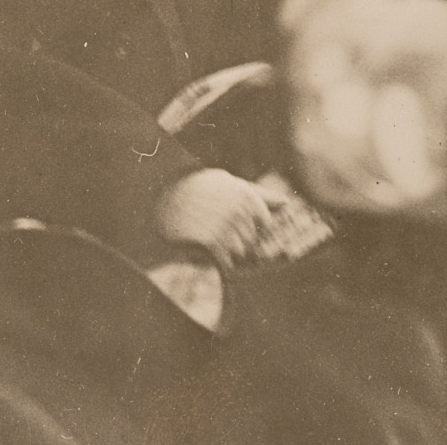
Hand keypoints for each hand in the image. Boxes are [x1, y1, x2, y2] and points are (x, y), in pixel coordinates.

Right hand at [154, 168, 290, 267]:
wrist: (159, 196)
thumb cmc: (197, 188)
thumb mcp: (227, 183)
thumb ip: (258, 194)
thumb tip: (288, 203)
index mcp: (246, 196)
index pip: (264, 224)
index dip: (248, 225)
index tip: (230, 218)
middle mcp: (239, 212)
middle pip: (252, 240)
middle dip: (236, 239)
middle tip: (213, 226)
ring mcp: (226, 228)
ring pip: (240, 253)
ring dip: (225, 250)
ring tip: (205, 233)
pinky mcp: (212, 244)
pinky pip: (226, 264)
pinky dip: (215, 261)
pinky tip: (201, 246)